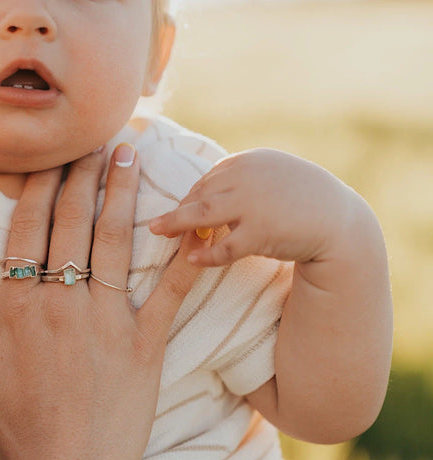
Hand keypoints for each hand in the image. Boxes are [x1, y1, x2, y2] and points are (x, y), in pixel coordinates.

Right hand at [0, 145, 206, 459]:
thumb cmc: (13, 427)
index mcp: (18, 307)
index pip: (28, 229)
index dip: (41, 186)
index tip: (50, 156)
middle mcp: (62, 302)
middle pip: (72, 222)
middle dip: (83, 174)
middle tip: (94, 138)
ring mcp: (106, 320)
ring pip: (113, 242)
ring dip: (121, 194)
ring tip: (129, 155)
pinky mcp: (145, 344)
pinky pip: (168, 293)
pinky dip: (183, 257)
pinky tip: (194, 225)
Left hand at [149, 148, 356, 265]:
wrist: (341, 222)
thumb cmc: (304, 200)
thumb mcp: (272, 177)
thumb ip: (242, 179)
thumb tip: (205, 192)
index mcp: (248, 161)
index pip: (208, 179)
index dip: (191, 197)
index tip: (180, 211)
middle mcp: (247, 176)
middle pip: (200, 194)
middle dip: (178, 210)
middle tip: (157, 225)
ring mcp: (253, 203)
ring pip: (202, 214)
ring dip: (176, 224)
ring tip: (158, 232)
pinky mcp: (260, 231)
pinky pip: (223, 246)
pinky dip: (205, 254)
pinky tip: (192, 260)